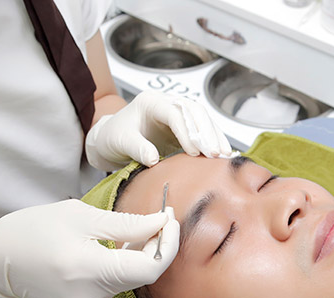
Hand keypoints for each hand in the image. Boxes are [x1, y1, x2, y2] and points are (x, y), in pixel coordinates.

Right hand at [0, 200, 179, 297]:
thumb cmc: (35, 229)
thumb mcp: (81, 215)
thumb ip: (127, 223)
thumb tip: (163, 223)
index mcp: (87, 269)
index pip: (149, 269)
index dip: (167, 245)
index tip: (170, 220)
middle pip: (141, 275)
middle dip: (155, 246)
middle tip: (157, 218)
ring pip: (129, 281)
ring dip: (137, 257)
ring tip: (124, 233)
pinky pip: (114, 289)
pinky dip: (119, 269)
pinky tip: (106, 253)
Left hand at [86, 90, 232, 170]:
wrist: (110, 140)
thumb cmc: (114, 137)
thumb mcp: (121, 142)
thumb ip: (136, 149)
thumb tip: (153, 159)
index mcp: (150, 102)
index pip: (175, 112)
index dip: (187, 132)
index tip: (194, 152)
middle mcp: (166, 103)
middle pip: (194, 111)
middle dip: (207, 132)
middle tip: (214, 153)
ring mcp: (176, 113)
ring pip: (202, 118)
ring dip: (214, 136)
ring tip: (223, 155)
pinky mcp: (182, 126)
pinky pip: (202, 129)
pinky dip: (212, 140)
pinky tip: (221, 153)